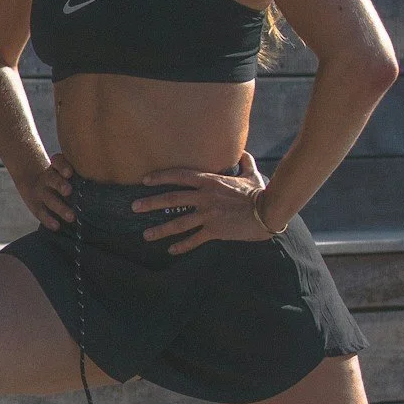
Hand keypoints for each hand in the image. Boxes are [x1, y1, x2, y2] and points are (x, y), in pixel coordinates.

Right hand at [16, 151, 74, 230]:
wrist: (32, 182)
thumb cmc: (60, 178)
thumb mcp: (65, 172)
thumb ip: (80, 175)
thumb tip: (108, 181)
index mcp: (56, 167)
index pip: (57, 162)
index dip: (62, 166)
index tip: (69, 173)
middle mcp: (47, 178)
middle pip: (52, 179)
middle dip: (60, 185)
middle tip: (69, 191)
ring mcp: (40, 192)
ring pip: (48, 198)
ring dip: (60, 208)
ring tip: (72, 217)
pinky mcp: (35, 205)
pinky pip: (41, 212)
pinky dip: (48, 220)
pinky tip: (57, 226)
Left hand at [133, 151, 269, 254]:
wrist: (268, 212)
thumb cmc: (260, 192)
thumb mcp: (252, 174)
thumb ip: (245, 162)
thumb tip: (244, 152)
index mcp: (210, 181)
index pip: (180, 176)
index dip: (161, 177)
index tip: (145, 180)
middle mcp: (205, 197)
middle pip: (172, 198)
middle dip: (151, 203)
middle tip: (134, 207)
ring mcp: (208, 215)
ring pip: (179, 222)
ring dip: (160, 229)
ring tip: (146, 235)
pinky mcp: (215, 230)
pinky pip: (194, 239)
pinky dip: (182, 246)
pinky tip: (171, 250)